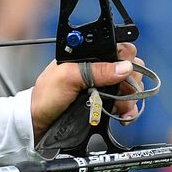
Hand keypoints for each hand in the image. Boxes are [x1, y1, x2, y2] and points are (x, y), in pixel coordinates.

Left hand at [29, 42, 143, 141]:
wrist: (40, 122)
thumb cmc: (46, 96)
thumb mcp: (67, 77)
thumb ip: (95, 70)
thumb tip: (124, 67)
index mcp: (90, 55)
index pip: (120, 49)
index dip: (127, 59)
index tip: (125, 73)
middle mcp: (100, 69)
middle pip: (131, 68)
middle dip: (131, 81)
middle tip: (121, 92)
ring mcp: (104, 86)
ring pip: (131, 87)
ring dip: (130, 99)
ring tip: (119, 108)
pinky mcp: (106, 102)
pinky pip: (127, 103)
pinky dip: (129, 110)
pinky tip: (123, 115)